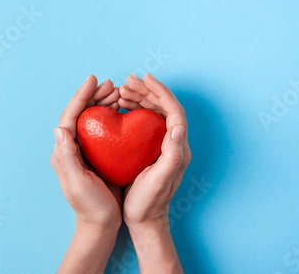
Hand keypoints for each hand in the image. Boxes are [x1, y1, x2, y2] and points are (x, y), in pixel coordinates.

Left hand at [51, 75, 121, 272]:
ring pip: (92, 119)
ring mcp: (85, 151)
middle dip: (94, 96)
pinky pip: (103, 129)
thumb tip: (59, 129)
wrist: (101, 224)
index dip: (80, 97)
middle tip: (111, 84)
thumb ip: (67, 157)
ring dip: (102, 103)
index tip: (93, 80)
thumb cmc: (90, 206)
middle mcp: (72, 148)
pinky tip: (122, 110)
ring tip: (117, 92)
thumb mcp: (77, 183)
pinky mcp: (98, 155)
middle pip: (81, 114)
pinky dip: (111, 116)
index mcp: (64, 152)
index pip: (69, 117)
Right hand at [119, 73, 190, 272]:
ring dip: (140, 98)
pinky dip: (135, 110)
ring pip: (155, 112)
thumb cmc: (148, 203)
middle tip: (127, 82)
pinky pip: (146, 122)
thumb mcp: (158, 181)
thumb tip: (176, 128)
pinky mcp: (151, 148)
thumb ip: (171, 156)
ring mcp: (162, 145)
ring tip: (122, 92)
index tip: (145, 79)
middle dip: (147, 91)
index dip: (161, 92)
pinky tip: (121, 108)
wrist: (144, 220)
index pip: (174, 111)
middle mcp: (173, 143)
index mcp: (178, 148)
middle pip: (164, 108)